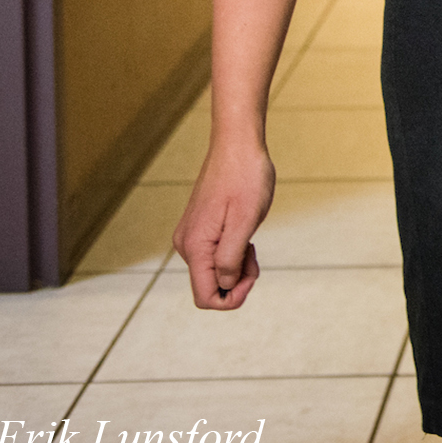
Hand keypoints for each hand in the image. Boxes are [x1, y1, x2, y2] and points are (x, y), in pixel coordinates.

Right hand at [173, 137, 274, 309]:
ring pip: (213, 271)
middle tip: (255, 253)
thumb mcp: (245, 221)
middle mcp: (186, 245)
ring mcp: (191, 235)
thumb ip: (231, 258)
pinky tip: (244, 233)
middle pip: (210, 286)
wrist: (237, 144)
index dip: (233, 298)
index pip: (206, 297)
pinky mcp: (199, 227)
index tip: (253, 273)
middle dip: (237, 280)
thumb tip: (225, 285)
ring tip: (251, 240)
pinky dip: (232, 253)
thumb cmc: (246, 178)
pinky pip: (214, 255)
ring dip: (236, 266)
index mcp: (195, 247)